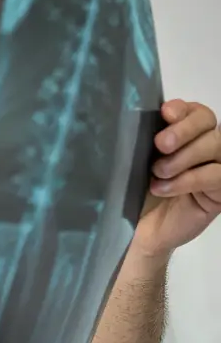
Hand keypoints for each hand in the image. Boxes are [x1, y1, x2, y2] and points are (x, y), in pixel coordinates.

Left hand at [133, 99, 220, 258]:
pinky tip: (164, 188)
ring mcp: (216, 167)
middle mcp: (203, 145)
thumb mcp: (132, 165)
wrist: (135, 232)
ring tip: (158, 172)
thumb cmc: (131, 194)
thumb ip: (139, 143)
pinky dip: (189, 179)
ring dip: (186, 156)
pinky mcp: (220, 192)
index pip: (193, 111)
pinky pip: (217, 175)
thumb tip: (130, 121)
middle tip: (160, 145)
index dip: (182, 110)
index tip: (164, 114)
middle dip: (183, 130)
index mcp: (182, 134)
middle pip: (208, 122)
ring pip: (217, 145)